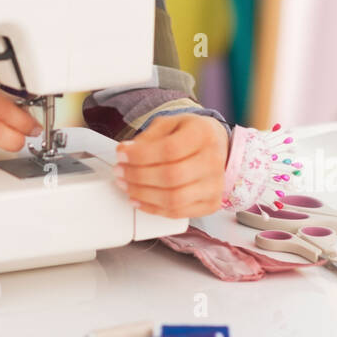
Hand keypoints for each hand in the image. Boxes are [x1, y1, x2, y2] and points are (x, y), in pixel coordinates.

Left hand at [113, 115, 229, 217]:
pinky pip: (178, 213)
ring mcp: (214, 186)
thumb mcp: (170, 124)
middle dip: (137, 176)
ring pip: (174, 199)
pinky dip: (153, 209)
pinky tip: (138, 200)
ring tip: (126, 185)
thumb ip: (148, 137)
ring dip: (142, 194)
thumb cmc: (191, 134)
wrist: (216, 147)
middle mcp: (213, 161)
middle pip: (171, 176)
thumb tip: (126, 152)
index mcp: (203, 134)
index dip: (140, 155)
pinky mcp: (211, 204)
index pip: (169, 149)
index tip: (121, 154)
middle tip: (119, 171)